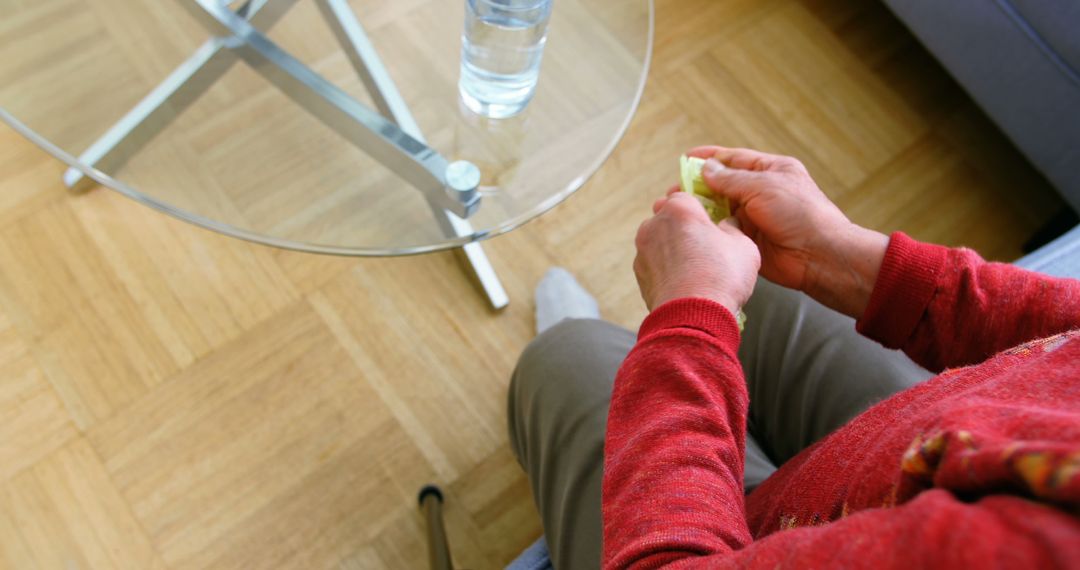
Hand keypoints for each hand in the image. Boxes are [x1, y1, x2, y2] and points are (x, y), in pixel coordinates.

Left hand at [634, 191, 760, 317]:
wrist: (693, 317)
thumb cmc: (721, 277)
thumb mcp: (743, 246)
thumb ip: (733, 228)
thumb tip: (727, 226)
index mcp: (679, 210)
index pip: (685, 195)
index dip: (699, 206)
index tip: (709, 216)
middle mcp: (654, 225)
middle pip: (667, 216)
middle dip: (682, 224)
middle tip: (703, 240)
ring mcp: (643, 250)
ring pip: (658, 240)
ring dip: (672, 246)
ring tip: (694, 265)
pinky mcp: (639, 274)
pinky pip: (654, 263)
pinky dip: (665, 267)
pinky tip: (683, 280)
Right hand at [687, 146, 887, 318]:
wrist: (819, 256)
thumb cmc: (800, 214)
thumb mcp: (763, 186)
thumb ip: (731, 179)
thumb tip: (706, 169)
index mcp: (771, 171)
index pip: (734, 160)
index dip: (710, 158)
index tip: (686, 158)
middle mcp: (761, 192)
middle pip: (722, 185)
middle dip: (697, 187)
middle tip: (673, 192)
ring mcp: (754, 217)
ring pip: (719, 209)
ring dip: (699, 208)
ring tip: (674, 209)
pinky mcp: (748, 240)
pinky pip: (722, 231)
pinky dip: (707, 229)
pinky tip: (690, 228)